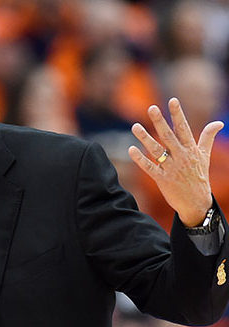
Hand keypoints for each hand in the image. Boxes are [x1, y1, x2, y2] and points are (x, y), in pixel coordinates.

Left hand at [128, 98, 223, 226]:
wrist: (196, 202)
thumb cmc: (199, 177)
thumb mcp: (205, 156)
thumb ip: (208, 138)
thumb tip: (218, 123)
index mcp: (191, 150)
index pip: (184, 128)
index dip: (178, 114)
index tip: (172, 100)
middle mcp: (181, 157)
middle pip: (168, 136)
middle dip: (159, 122)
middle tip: (151, 108)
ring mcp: (171, 168)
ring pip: (156, 150)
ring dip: (145, 138)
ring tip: (134, 126)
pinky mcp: (162, 179)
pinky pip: (149, 167)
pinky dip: (140, 159)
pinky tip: (131, 149)